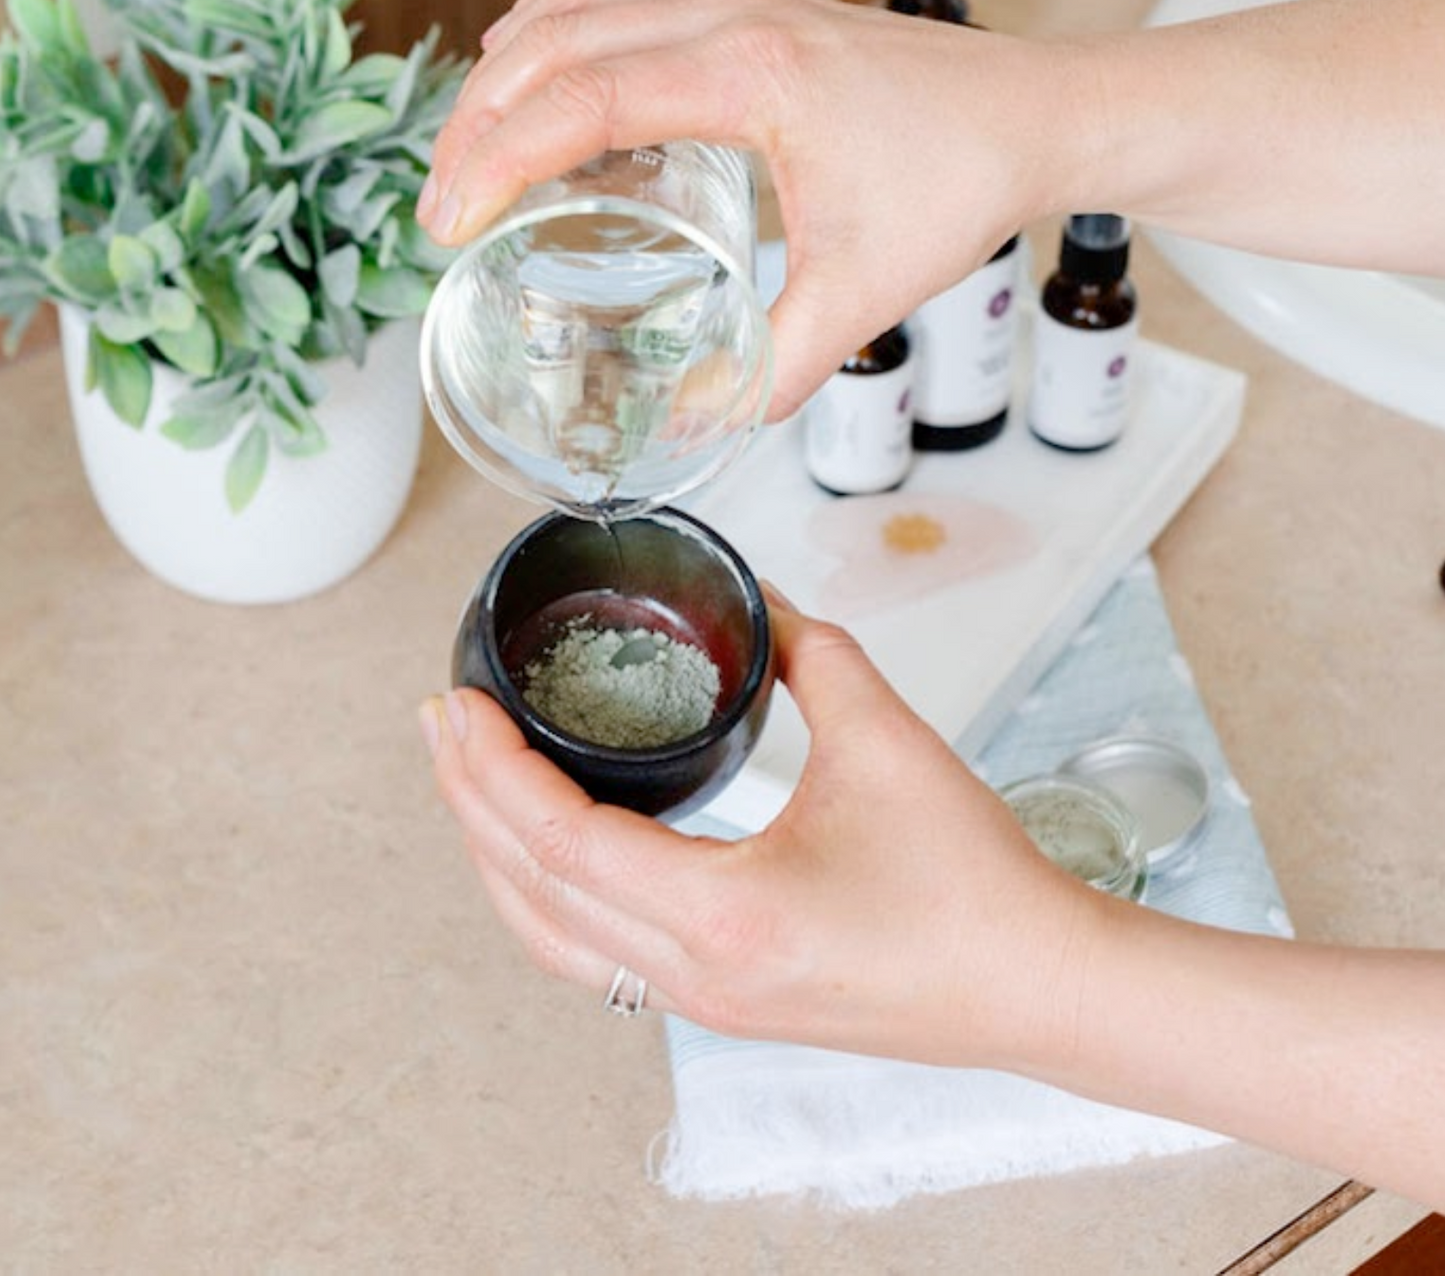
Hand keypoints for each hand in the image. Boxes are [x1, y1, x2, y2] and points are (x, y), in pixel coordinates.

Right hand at [417, 0, 1066, 418]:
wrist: (1031, 116)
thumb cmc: (959, 181)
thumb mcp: (865, 293)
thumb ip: (779, 368)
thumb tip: (698, 420)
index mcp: (750, 71)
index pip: (584, 94)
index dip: (497, 156)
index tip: (450, 222)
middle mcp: (731, 15)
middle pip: (556, 38)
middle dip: (478, 122)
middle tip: (442, 209)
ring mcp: (736, 0)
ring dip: (509, 66)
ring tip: (470, 148)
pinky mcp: (746, 10)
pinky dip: (561, 24)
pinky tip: (543, 71)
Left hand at [419, 588, 1101, 1067]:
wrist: (1033, 983)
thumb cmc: (971, 883)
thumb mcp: (887, 741)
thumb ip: (812, 654)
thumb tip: (761, 603)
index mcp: (721, 915)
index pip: (557, 840)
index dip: (491, 767)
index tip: (457, 704)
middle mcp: (692, 975)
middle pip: (529, 892)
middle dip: (467, 803)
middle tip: (439, 725)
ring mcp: (700, 1002)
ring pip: (549, 939)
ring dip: (494, 857)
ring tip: (469, 783)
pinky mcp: (720, 1002)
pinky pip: (593, 958)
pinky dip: (543, 899)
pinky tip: (542, 852)